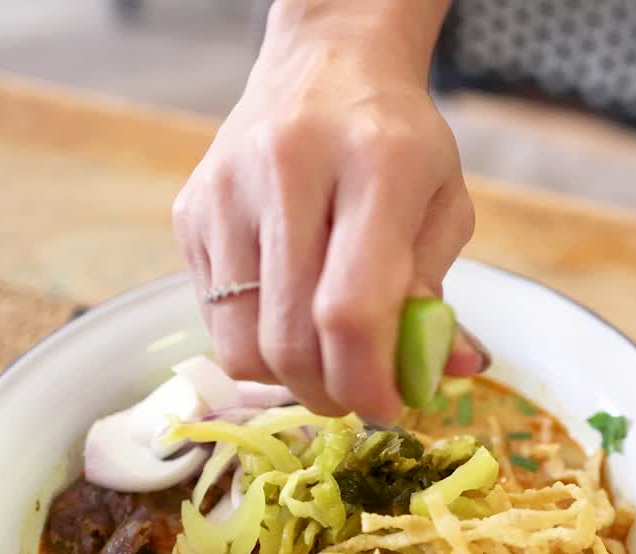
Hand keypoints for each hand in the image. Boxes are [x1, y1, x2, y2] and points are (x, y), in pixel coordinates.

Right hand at [173, 0, 486, 421]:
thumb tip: (446, 372)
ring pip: (239, 342)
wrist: (324, 66)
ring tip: (322, 360)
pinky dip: (254, 340)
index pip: (350, 310)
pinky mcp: (189, 211)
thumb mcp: (443, 204)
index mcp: (375, 164)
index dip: (367, 379)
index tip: (389, 405)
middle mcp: (288, 171)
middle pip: (288, 339)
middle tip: (356, 394)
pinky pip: (213, 317)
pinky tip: (286, 311)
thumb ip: (438, 291)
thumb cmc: (397, 142)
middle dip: (328, 392)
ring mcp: (226, 191)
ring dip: (286, 378)